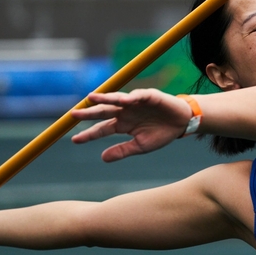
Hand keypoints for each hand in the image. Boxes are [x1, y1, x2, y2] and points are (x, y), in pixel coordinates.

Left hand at [71, 89, 192, 161]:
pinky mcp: (149, 96)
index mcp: (123, 125)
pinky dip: (131, 97)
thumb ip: (122, 150)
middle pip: (103, 111)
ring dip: (104, 99)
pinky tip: (123, 101)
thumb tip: (102, 158)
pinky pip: (138, 95)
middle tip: (73, 114)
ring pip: (116, 100)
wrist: (182, 124)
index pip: (102, 128)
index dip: (89, 134)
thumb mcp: (140, 146)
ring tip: (91, 98)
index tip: (74, 140)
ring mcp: (135, 103)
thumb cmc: (162, 134)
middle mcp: (125, 112)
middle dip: (88, 113)